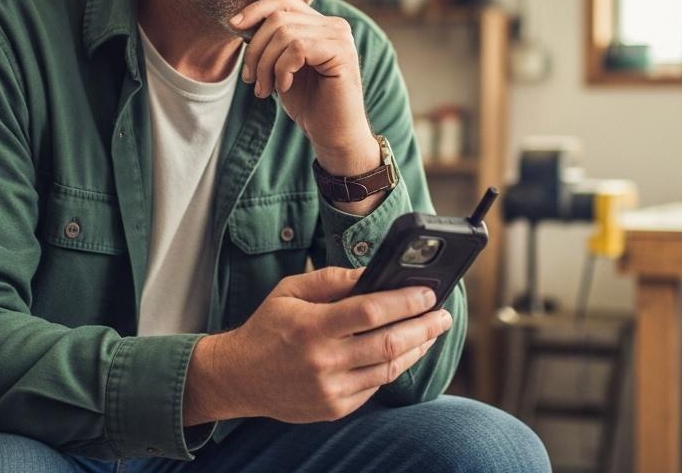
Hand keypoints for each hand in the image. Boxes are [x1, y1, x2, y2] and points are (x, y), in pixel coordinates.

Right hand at [183, 267, 452, 424]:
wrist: (238, 378)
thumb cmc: (267, 327)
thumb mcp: (291, 291)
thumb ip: (332, 279)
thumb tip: (373, 273)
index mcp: (312, 326)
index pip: (372, 311)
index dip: (406, 301)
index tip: (428, 292)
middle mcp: (323, 361)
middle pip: (389, 343)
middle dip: (424, 327)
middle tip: (443, 314)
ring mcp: (330, 389)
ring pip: (388, 368)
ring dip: (417, 349)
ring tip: (431, 332)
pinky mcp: (334, 408)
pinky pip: (375, 386)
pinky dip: (392, 367)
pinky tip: (403, 352)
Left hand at [230, 0, 378, 174]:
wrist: (333, 133)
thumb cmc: (308, 102)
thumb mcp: (281, 66)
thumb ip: (271, 42)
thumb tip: (240, 20)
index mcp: (320, 24)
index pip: (283, 1)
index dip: (255, 9)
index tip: (233, 26)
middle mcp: (334, 25)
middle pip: (278, 17)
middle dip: (255, 49)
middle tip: (251, 79)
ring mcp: (340, 37)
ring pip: (285, 34)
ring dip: (265, 65)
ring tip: (264, 89)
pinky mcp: (342, 53)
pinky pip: (297, 49)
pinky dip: (282, 70)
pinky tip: (283, 87)